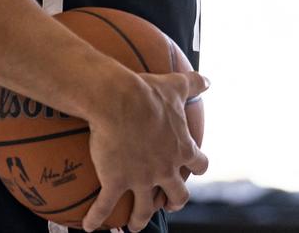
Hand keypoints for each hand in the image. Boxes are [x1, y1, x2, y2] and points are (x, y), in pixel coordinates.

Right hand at [81, 70, 209, 231]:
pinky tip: (90, 225)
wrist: (118, 100)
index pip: (198, 164)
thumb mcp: (175, 85)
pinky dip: (97, 218)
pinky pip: (106, 207)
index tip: (192, 168)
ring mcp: (141, 179)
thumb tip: (207, 80)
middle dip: (174, 201)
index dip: (196, 167)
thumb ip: (193, 83)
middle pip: (178, 195)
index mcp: (180, 147)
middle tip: (167, 203)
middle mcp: (165, 168)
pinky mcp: (116, 182)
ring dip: (140, 219)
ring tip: (134, 225)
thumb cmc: (148, 92)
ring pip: (145, 209)